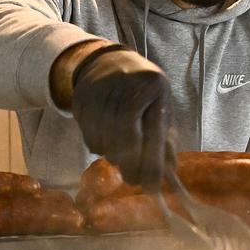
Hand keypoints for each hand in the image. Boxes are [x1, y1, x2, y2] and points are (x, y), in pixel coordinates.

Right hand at [70, 47, 169, 189]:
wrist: (108, 62)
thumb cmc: (142, 90)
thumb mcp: (159, 107)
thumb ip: (164, 138)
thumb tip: (168, 174)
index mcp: (153, 85)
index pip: (152, 131)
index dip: (153, 163)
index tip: (153, 187)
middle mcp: (126, 85)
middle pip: (125, 138)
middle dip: (131, 166)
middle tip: (133, 179)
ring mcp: (100, 91)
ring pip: (105, 141)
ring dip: (114, 157)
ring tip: (121, 157)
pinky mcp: (81, 99)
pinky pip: (89, 136)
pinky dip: (99, 147)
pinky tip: (107, 141)